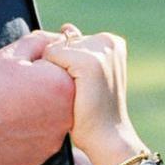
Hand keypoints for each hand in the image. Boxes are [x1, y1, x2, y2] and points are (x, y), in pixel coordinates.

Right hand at [0, 31, 74, 164]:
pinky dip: (30, 131)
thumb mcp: (15, 52)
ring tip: (11, 107)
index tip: (22, 72)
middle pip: (62, 96)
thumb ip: (43, 42)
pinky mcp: (41, 156)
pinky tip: (9, 124)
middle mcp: (67, 116)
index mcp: (65, 86)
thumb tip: (59, 40)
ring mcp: (54, 139)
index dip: (42, 66)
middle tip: (16, 89)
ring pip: (53, 118)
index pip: (64, 69)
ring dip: (39, 111)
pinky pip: (42, 138)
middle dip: (46, 89)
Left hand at [39, 24, 145, 164]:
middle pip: (62, 42)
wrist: (107, 137)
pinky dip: (52, 75)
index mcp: (113, 41)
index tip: (86, 86)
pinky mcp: (88, 62)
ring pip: (56, 48)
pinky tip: (71, 93)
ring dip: (56, 72)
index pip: (71, 39)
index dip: (68, 65)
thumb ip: (79, 48)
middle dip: (62, 66)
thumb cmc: (95, 109)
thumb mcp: (90, 73)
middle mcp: (108, 41)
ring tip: (77, 92)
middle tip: (81, 92)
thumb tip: (67, 28)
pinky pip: (52, 56)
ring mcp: (100, 50)